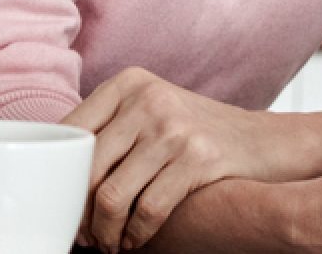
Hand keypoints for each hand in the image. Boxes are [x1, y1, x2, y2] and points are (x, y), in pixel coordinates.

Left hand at [62, 67, 304, 251]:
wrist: (267, 143)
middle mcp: (148, 98)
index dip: (59, 178)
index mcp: (128, 83)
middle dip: (79, 213)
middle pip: (86, 169)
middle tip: (84, 236)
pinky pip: (147, 210)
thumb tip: (54, 173)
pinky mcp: (198, 157)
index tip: (60, 207)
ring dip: (105, 232)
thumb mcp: (153, 114)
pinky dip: (135, 234)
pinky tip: (135, 239)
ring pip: (112, 195)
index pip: (69, 133)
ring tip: (109, 243)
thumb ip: (111, 130)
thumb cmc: (199, 134)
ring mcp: (174, 126)